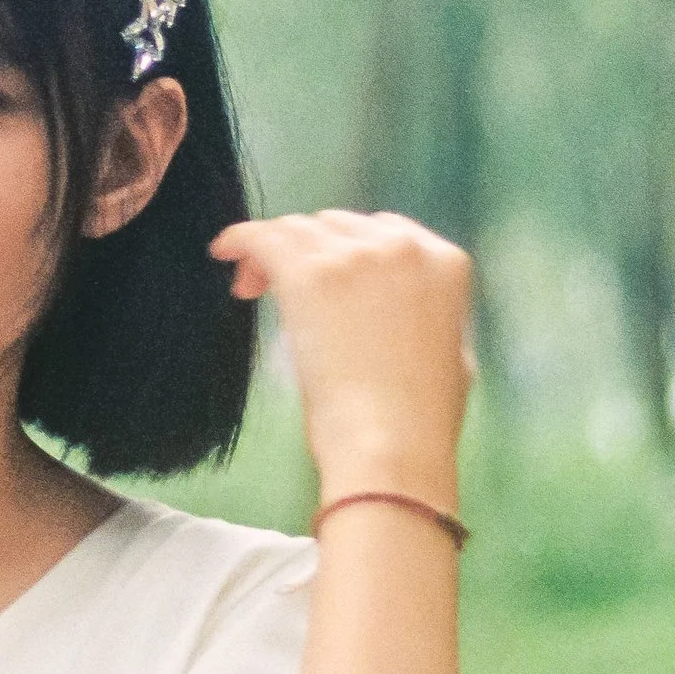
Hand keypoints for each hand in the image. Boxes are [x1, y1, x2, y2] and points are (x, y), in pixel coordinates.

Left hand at [210, 209, 474, 505]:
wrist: (389, 447)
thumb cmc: (420, 421)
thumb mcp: (451, 355)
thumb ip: (425, 315)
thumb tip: (398, 309)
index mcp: (445, 262)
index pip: (385, 231)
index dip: (348, 252)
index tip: (328, 278)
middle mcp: (402, 246)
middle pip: (338, 226)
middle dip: (311, 252)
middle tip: (284, 289)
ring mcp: (354, 255)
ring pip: (298, 229)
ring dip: (276, 252)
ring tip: (253, 286)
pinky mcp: (309, 273)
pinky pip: (261, 237)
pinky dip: (239, 239)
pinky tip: (223, 251)